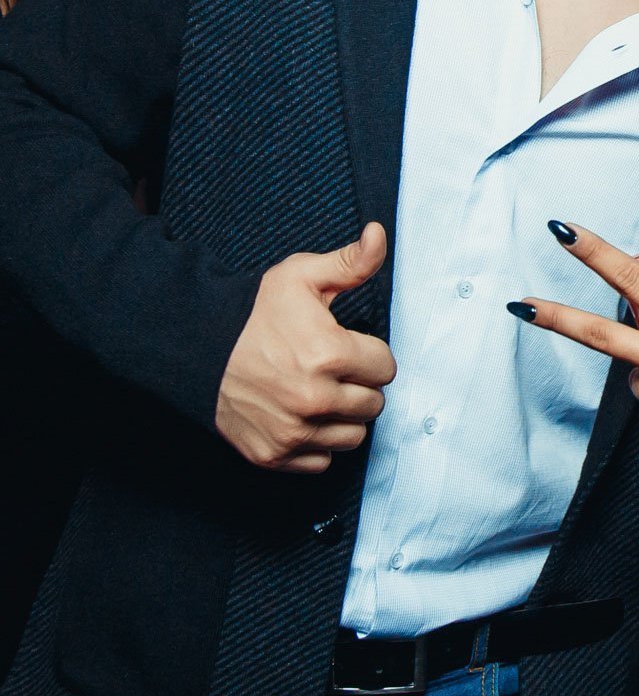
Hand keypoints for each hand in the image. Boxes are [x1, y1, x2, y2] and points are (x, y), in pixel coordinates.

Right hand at [216, 222, 395, 473]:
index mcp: (330, 353)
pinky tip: (302, 416)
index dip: (370, 354)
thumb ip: (350, 262)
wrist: (195, 345)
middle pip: (373, 404)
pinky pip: (320, 460)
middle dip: (359, 385)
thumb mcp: (301, 276)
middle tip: (333, 370)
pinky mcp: (273, 454)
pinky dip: (317, 443)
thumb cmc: (252, 311)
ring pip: (352, 436)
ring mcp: (293, 431)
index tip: (349, 347)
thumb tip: (379, 235)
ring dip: (344, 417)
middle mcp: (315, 399)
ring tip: (321, 392)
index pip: (386, 368)